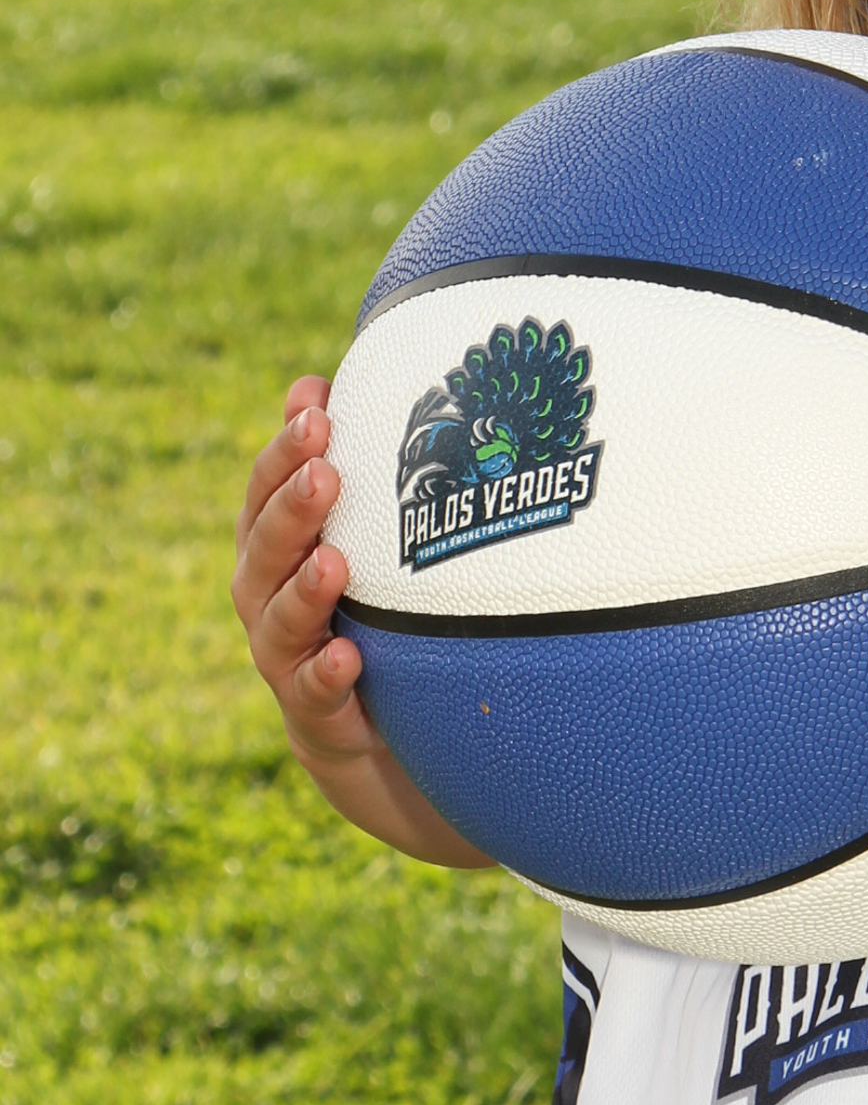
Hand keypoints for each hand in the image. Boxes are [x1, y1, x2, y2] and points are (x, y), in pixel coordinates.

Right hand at [231, 378, 373, 768]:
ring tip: (334, 562)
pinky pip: (313, 689)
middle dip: (293, 507)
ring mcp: (283, 651)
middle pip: (266, 543)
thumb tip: (312, 383)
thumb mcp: (349, 532)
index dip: (284, 450)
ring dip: (305, 587)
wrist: (365, 720)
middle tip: (325, 472)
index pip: (266, 488)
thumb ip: (331, 464)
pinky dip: (328, 672)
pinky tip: (349, 656)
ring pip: (280, 616)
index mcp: (272, 541)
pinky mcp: (312, 706)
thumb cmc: (358, 601)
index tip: (317, 414)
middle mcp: (265, 592)